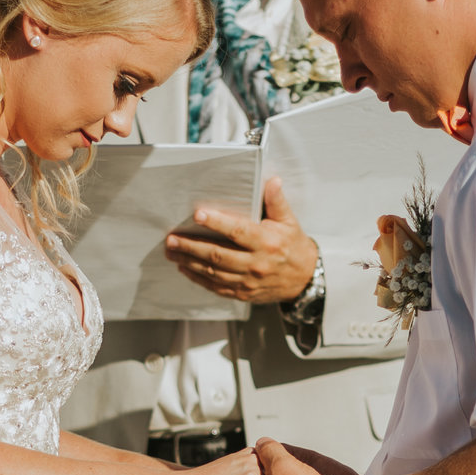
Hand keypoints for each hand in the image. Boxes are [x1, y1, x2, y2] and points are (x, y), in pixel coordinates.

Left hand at [164, 176, 319, 304]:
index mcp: (266, 242)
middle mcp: (256, 263)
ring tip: (171, 251)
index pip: (238, 231)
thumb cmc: (293, 246)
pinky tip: (184, 268)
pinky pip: (216, 287)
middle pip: (218, 255)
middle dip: (192, 246)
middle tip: (172, 238)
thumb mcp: (289, 221)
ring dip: (189, 262)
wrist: (304, 279)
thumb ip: (276, 201)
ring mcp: (248, 281)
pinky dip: (198, 278)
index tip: (198, 215)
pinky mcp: (242, 293)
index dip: (217, 223)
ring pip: (213, 272)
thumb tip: (272, 181)